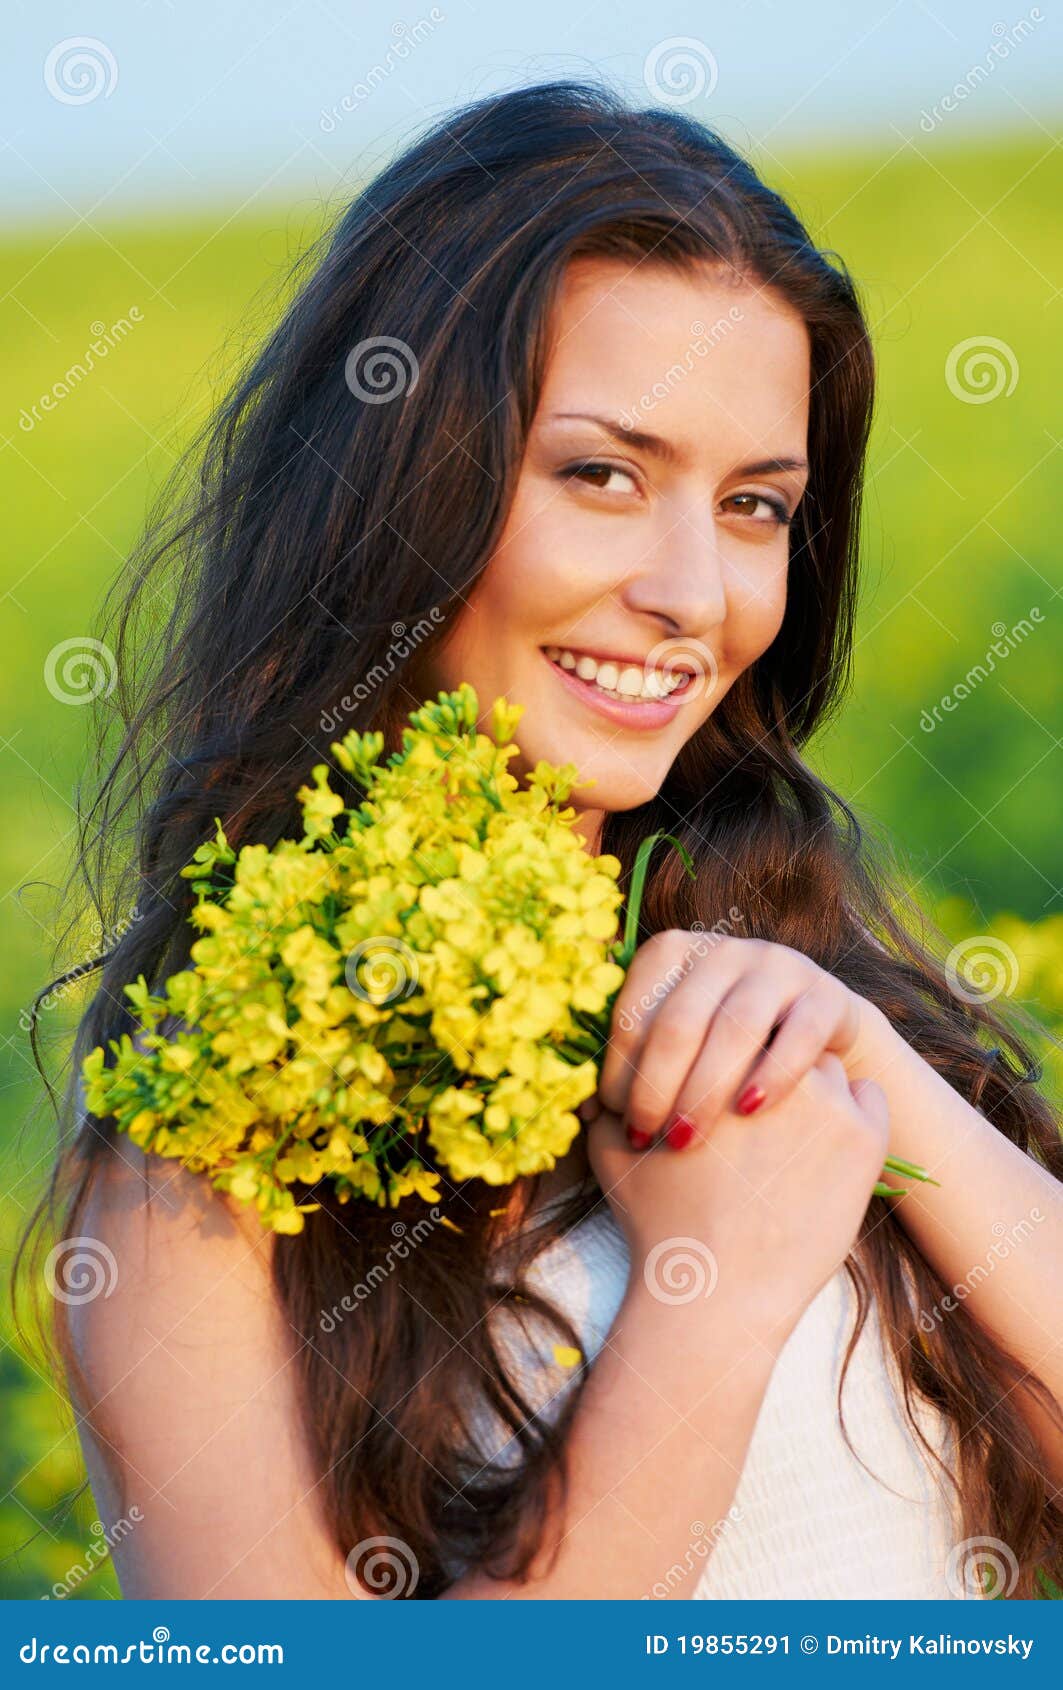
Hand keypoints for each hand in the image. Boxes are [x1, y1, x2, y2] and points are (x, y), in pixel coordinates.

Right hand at [585, 1052, 889, 1349]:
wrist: (714, 1292)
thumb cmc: (660, 1223)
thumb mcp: (615, 1152)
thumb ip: (611, 1100)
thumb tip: (607, 1077)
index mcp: (712, 1055)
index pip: (733, 1022)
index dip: (728, 1050)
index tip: (725, 1080)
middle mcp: (769, 1063)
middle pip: (779, 1036)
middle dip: (768, 1063)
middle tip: (760, 1104)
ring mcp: (823, 1098)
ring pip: (824, 1066)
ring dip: (811, 1086)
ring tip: (794, 1132)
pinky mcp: (863, 1136)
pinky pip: (869, 1098)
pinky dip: (854, 1114)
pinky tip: (828, 1146)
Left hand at [595, 928, 885, 1147]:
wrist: (811, 1044)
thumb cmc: (722, 1058)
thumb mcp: (678, 1050)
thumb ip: (633, 1071)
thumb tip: (585, 1114)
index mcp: (671, 953)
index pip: (634, 1012)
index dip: (619, 1069)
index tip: (616, 1120)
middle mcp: (721, 950)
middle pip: (680, 1020)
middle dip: (657, 1085)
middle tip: (647, 1138)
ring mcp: (776, 967)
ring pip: (735, 1026)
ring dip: (706, 1087)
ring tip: (688, 1138)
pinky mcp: (824, 994)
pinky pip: (799, 1033)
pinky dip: (772, 1073)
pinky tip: (751, 1110)